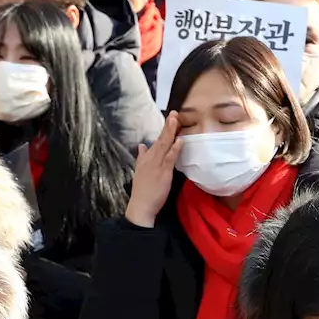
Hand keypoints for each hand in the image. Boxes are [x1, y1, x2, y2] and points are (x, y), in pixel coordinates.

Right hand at [125, 112, 182, 227]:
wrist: (140, 205)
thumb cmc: (143, 190)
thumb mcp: (139, 171)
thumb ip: (141, 157)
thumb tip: (142, 145)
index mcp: (145, 158)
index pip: (156, 141)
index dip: (164, 129)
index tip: (170, 118)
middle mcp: (150, 159)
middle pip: (160, 139)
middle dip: (167, 126)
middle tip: (174, 113)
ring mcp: (156, 165)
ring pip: (164, 145)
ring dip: (170, 132)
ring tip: (176, 120)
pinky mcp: (163, 173)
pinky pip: (169, 158)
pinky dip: (174, 149)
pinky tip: (179, 140)